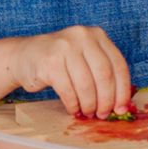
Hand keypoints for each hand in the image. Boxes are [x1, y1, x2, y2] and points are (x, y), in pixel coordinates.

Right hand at [7, 25, 130, 118]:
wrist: (24, 56)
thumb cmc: (60, 62)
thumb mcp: (84, 58)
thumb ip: (102, 73)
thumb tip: (121, 105)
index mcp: (96, 34)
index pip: (118, 65)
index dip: (123, 91)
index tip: (121, 109)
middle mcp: (82, 36)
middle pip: (104, 75)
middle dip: (106, 100)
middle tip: (103, 114)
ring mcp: (64, 47)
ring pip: (86, 85)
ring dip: (89, 105)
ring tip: (87, 112)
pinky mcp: (49, 61)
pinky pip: (68, 91)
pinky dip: (73, 104)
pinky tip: (73, 109)